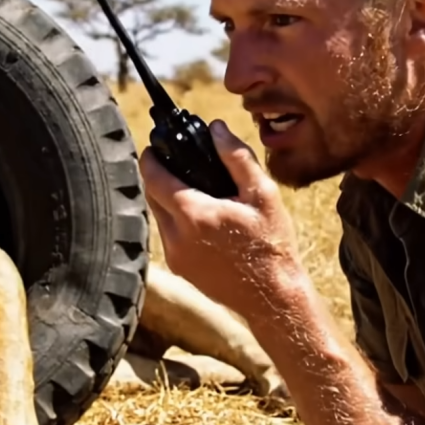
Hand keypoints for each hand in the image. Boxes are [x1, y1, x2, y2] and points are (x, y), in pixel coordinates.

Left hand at [140, 120, 305, 322]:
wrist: (274, 296)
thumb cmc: (272, 243)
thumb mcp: (262, 193)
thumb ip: (236, 156)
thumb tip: (216, 128)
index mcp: (194, 214)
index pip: (153, 178)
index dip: (151, 158)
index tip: (155, 145)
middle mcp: (177, 237)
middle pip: (151, 196)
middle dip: (158, 176)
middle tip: (175, 162)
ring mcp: (176, 257)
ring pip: (158, 217)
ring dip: (166, 200)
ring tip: (190, 187)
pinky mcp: (181, 270)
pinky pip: (168, 236)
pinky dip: (175, 221)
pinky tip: (199, 216)